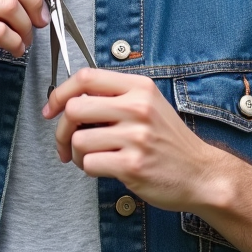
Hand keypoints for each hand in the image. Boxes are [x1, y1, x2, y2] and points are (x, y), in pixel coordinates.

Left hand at [43, 68, 217, 212]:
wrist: (200, 173)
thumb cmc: (170, 142)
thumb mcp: (149, 105)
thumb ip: (115, 97)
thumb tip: (71, 101)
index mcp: (139, 87)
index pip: (86, 77)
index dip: (60, 92)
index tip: (51, 109)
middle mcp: (137, 107)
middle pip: (75, 108)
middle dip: (61, 130)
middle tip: (65, 142)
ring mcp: (136, 136)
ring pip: (79, 139)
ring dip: (76, 154)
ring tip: (90, 158)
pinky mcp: (132, 164)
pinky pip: (89, 164)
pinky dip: (89, 169)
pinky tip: (104, 168)